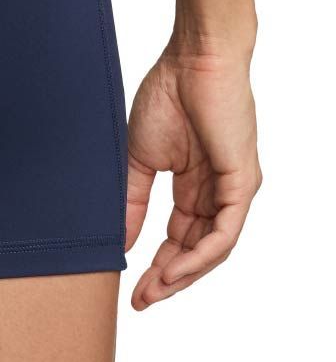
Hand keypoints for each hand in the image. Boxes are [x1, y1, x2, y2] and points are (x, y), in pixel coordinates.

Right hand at [125, 44, 260, 309]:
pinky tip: (175, 270)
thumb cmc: (167, 96)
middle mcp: (217, 192)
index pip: (178, 237)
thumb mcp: (138, 159)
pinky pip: (224, 232)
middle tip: (140, 300)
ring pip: (212, 248)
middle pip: (195, 250)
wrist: (192, 61)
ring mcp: (233, 189)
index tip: (130, 285)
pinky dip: (200, 256)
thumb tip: (120, 240)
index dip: (156, 265)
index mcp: (194, 185)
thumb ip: (132, 200)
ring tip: (153, 291)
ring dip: (183, 275)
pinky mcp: (242, 182)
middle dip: (168, 279)